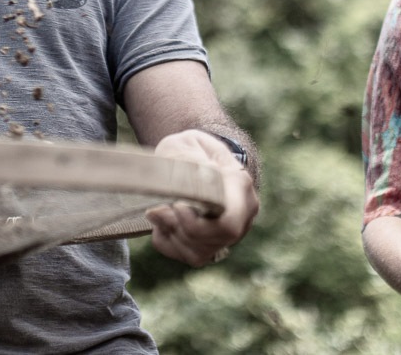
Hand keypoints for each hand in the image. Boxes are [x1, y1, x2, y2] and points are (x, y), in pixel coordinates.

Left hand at [145, 129, 257, 265]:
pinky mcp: (212, 246)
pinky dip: (168, 242)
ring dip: (171, 234)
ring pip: (199, 253)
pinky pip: (188, 256)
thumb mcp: (186, 144)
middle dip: (180, 228)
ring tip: (158, 210)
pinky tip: (162, 222)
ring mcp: (229, 234)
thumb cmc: (189, 150)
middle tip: (158, 208)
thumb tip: (184, 193)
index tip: (175, 205)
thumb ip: (185, 165)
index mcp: (239, 186)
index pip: (229, 224)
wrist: (192, 158)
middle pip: (212, 242)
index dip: (197, 223)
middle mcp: (242, 215)